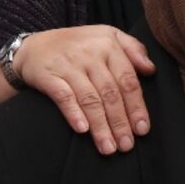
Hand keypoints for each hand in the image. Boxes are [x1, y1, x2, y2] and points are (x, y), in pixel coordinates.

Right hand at [0, 25, 155, 155]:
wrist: (34, 46)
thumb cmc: (77, 45)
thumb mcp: (107, 36)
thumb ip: (133, 49)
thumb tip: (150, 70)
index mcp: (108, 45)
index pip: (127, 80)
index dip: (136, 107)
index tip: (142, 130)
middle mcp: (89, 54)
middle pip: (110, 93)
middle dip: (119, 122)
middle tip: (125, 146)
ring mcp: (68, 65)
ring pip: (89, 98)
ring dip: (100, 125)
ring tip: (108, 147)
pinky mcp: (48, 75)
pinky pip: (63, 96)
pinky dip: (74, 113)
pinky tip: (83, 130)